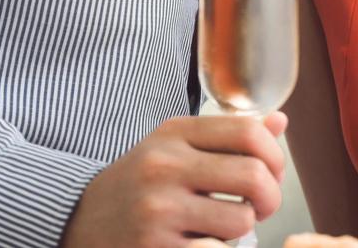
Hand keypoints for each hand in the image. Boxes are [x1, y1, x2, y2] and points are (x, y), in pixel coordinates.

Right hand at [61, 111, 286, 247]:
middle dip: (271, 196)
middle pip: (252, 175)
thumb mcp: (175, 146)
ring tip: (228, 226)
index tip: (273, 171)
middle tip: (262, 206)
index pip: (248, 131)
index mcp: (175, 134)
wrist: (78, 221)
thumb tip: (280, 122)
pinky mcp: (155, 247)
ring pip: (240, 219)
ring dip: (245, 228)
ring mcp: (158, 210)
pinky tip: (204, 241)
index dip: (275, 154)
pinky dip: (220, 247)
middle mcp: (164, 167)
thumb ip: (228, 135)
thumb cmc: (139, 182)